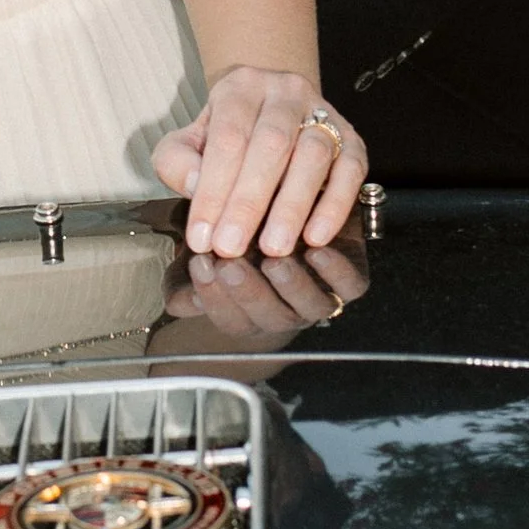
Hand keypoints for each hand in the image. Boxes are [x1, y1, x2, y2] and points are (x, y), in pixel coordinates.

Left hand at [151, 71, 367, 260]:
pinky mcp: (351, 138)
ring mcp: (323, 113)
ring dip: (292, 206)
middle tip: (232, 246)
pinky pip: (351, 169)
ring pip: (313, 154)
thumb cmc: (226, 132)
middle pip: (271, 144)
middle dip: (249, 201)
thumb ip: (178, 161)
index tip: (201, 236)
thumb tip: (196, 184)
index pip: (227, 138)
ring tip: (274, 247)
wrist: (269, 104)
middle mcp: (285, 92)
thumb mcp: (188, 139)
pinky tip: (316, 235)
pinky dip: (335, 204)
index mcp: (241, 87)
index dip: (213, 190)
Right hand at [156, 238, 367, 353]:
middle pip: (267, 318)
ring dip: (291, 285)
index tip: (200, 263)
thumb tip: (180, 303)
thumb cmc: (242, 228)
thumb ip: (186, 271)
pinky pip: (348, 287)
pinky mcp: (349, 279)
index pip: (230, 321)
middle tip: (229, 263)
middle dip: (246, 292)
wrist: (296, 207)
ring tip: (275, 260)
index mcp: (250, 312)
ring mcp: (318, 298)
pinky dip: (335, 272)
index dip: (213, 298)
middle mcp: (284, 311)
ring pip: (309, 306)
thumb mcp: (207, 245)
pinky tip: (317, 250)